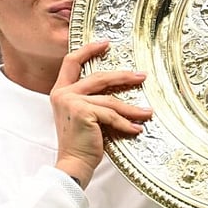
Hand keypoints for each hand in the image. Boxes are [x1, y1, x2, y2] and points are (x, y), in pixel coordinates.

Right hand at [50, 41, 152, 187]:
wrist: (73, 164)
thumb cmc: (80, 143)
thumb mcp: (81, 115)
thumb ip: (90, 99)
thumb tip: (117, 88)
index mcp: (60, 91)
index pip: (71, 62)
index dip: (89, 50)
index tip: (106, 44)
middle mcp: (63, 94)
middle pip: (98, 77)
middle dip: (123, 76)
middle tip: (141, 76)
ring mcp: (72, 102)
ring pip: (110, 99)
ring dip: (132, 107)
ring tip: (147, 112)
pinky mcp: (83, 112)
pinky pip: (111, 115)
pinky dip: (126, 123)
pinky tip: (137, 128)